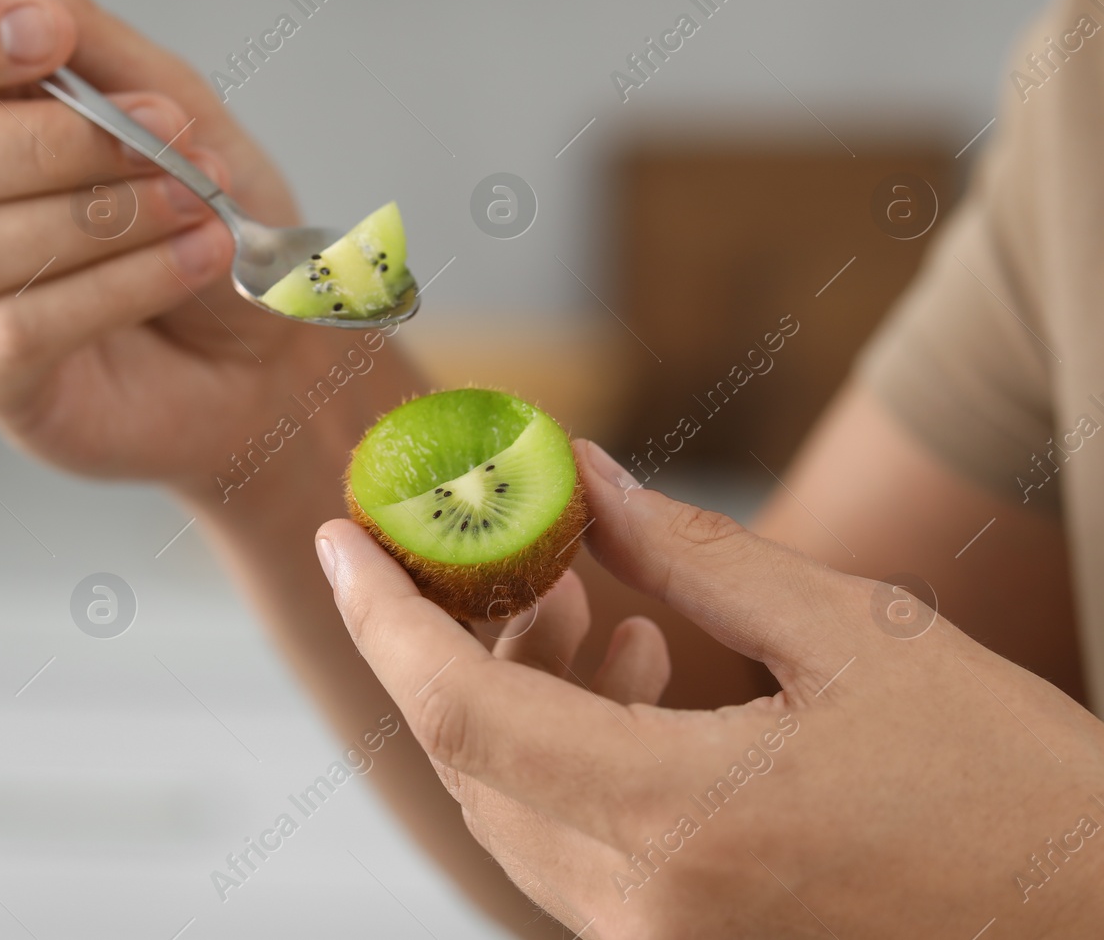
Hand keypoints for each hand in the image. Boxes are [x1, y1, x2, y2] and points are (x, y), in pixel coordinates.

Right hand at [0, 0, 387, 486]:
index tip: (50, 35)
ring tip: (196, 208)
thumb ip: (73, 27)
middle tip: (164, 141)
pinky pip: (17, 327)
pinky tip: (194, 263)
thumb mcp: (165, 99)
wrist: (266, 345)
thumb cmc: (205, 211)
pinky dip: (118, 287)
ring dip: (98, 218)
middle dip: (52, 143)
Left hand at [320, 439, 1103, 937]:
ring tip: (580, 587)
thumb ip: (697, 555)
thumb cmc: (1011, 785)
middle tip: (497, 542)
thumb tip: (579, 476)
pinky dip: (567, 751)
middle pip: (473, 761)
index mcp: (683, 825)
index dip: (383, 618)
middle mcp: (645, 914)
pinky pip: (571, 847)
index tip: (342, 537)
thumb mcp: (858, 637)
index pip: (463, 715)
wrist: (1097, 929)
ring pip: (514, 808)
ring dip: (515, 692)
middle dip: (455, 639)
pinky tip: (637, 667)